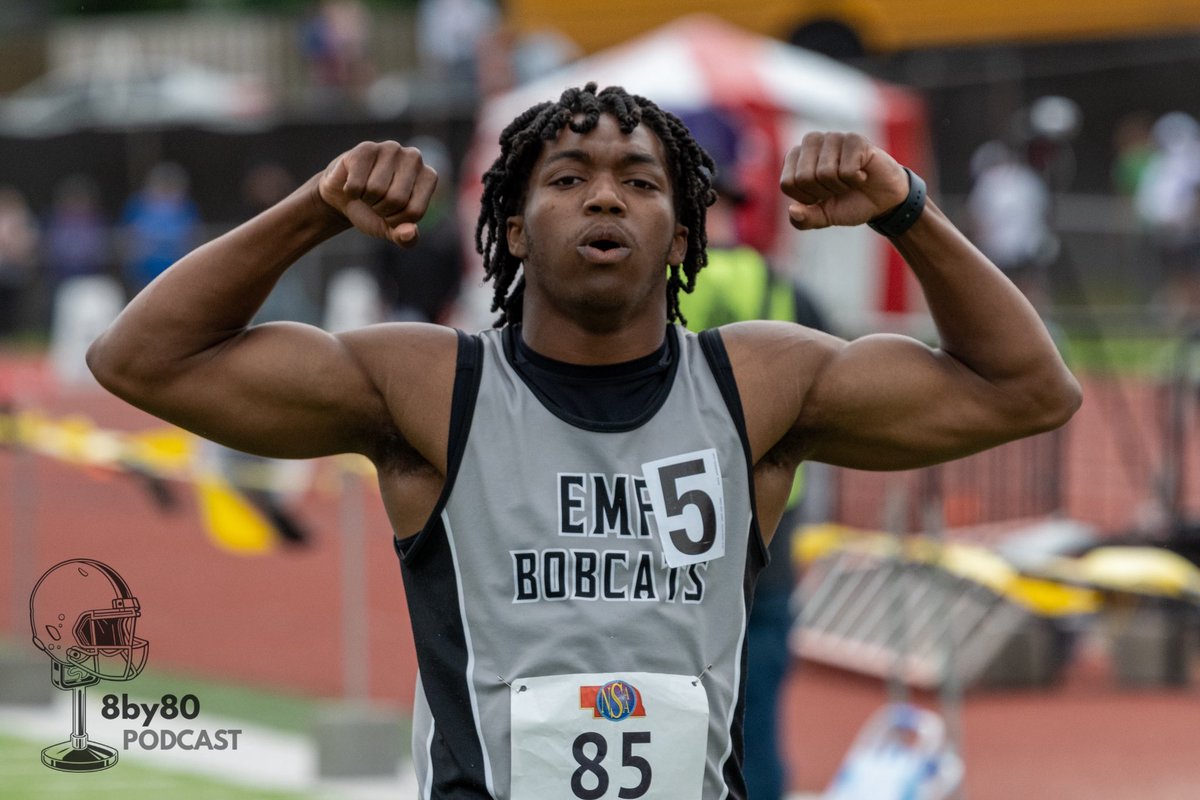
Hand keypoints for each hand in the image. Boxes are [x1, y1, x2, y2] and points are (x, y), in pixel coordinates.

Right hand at [317, 141, 437, 246]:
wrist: (345, 196)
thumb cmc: (375, 212)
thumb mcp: (392, 230)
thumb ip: (406, 239)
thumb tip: (409, 233)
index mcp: (429, 177)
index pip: (414, 211)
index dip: (397, 221)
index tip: (391, 213)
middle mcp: (414, 158)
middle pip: (396, 199)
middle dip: (381, 209)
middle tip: (377, 201)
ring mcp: (391, 149)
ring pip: (376, 189)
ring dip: (366, 198)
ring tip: (367, 191)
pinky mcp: (366, 148)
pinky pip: (356, 183)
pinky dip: (351, 191)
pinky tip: (354, 182)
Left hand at [780, 132, 909, 230]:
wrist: (882, 200)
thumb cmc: (849, 203)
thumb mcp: (823, 217)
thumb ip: (804, 220)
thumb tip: (793, 211)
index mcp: (796, 158)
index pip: (787, 183)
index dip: (806, 199)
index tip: (821, 196)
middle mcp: (811, 142)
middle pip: (803, 178)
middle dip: (823, 192)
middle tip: (838, 188)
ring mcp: (833, 137)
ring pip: (825, 173)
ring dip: (840, 186)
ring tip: (849, 180)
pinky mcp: (855, 139)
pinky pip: (846, 170)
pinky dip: (856, 180)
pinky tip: (862, 173)